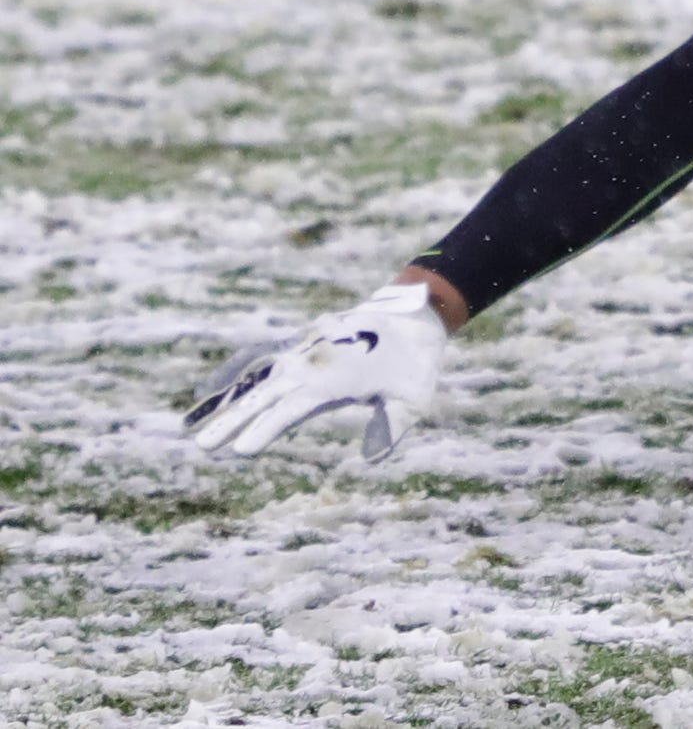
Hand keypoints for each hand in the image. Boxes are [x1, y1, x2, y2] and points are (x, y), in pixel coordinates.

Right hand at [183, 282, 448, 461]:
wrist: (418, 315)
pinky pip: (264, 358)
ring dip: (224, 399)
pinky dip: (237, 371)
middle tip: (204, 446)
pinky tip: (211, 387)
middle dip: (234, 420)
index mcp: (337, 378)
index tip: (241, 450)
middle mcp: (314, 362)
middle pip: (266, 394)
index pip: (294, 408)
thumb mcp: (414, 399)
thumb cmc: (418, 364)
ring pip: (256, 376)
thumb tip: (370, 460)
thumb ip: (392, 428)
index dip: (268, 428)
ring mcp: (305, 349)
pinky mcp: (303, 343)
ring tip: (190, 422)